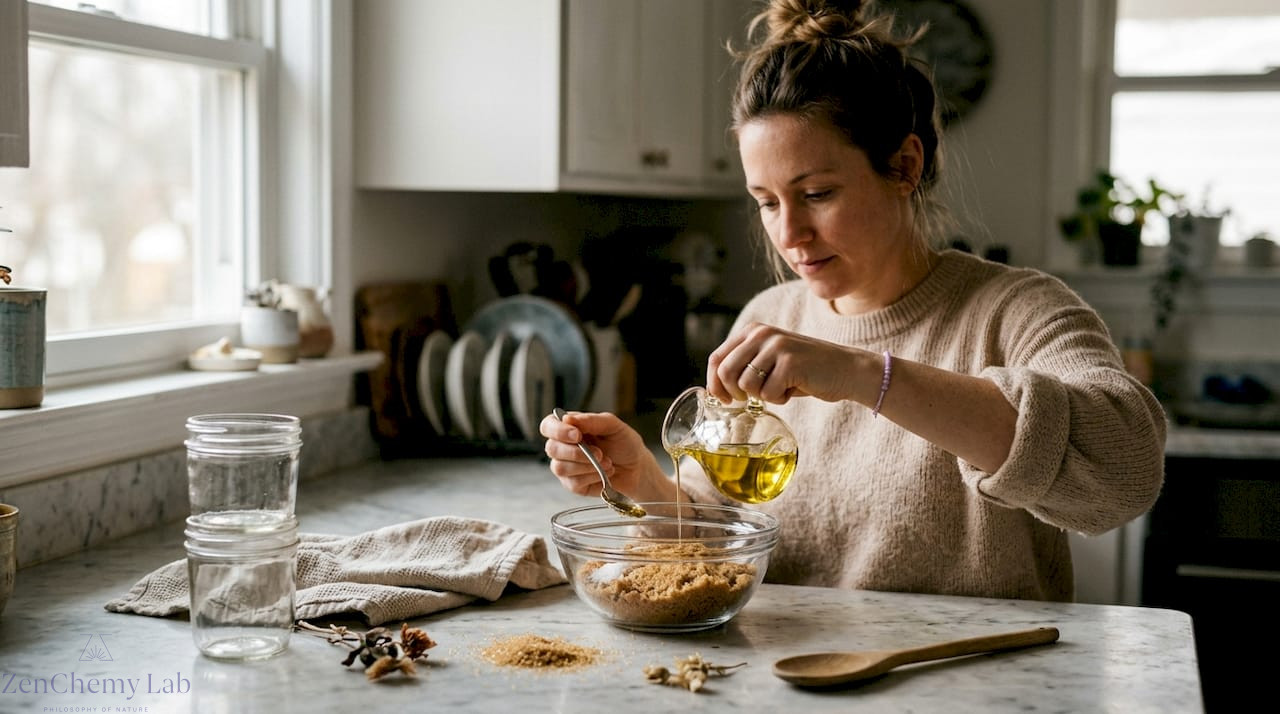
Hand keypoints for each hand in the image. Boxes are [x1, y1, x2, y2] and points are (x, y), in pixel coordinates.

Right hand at [539, 410, 668, 500]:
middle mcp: (564, 447)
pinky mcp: (573, 485)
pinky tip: (604, 473)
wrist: (638, 468)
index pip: (548, 425)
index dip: (558, 431)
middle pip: (552, 448)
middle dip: (576, 452)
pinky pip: (573, 483)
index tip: (577, 435)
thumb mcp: (613, 426)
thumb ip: (591, 420)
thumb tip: (567, 418)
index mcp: (570, 428)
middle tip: (599, 452)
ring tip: (606, 462)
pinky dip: (592, 477)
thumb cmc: (625, 444)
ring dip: (586, 465)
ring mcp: (567, 467)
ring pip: (560, 468)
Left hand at [706, 321, 869, 404]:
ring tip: (781, 387)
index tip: (724, 399)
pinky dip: (780, 399)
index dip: (714, 384)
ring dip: (763, 396)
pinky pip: (768, 394)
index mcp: (752, 330)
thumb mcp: (768, 360)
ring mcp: (776, 346)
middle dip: (735, 394)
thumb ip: (744, 365)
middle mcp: (761, 334)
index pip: (716, 359)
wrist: (845, 369)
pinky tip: (794, 388)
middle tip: (752, 399)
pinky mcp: (789, 362)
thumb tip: (712, 389)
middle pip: (726, 372)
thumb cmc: (803, 371)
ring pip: (746, 385)